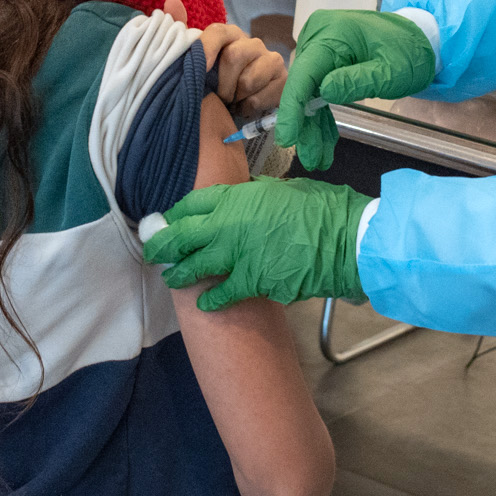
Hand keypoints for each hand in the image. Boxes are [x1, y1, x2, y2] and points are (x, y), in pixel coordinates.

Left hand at [144, 179, 368, 310]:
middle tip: (152, 251)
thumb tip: (246, 194)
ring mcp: (236, 255)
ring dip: (179, 274)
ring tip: (170, 278)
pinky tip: (202, 305)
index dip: (177, 213)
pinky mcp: (251, 282)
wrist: (343, 240)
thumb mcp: (283, 190)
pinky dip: (210, 300)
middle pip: (182, 234)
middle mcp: (228, 224)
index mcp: (237, 197)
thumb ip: (257, 194)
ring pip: (194, 266)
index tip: (170, 220)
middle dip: (163, 244)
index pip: (193, 203)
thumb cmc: (320, 208)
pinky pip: (221, 293)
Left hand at [200, 22, 285, 114]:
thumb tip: (190, 54)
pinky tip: (244, 106)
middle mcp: (253, 43)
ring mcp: (271, 59)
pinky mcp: (283, 78)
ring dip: (234, 98)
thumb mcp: (205, 71)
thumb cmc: (221, 84)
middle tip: (219, 97)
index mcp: (231, 36)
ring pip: (247, 81)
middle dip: (222, 84)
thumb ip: (196, 60)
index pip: (218, 32)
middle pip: (234, 56)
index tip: (202, 69)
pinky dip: (246, 109)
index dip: (208, 48)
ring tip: (232, 101)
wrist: (245, 104)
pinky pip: (257, 99)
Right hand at [277, 9, 437, 170]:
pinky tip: (324, 141)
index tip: (288, 138)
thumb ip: (358, 81)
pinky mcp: (326, 59)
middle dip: (306, 125)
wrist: (421, 38)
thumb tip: (323, 92)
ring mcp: (320, 47)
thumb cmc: (410, 52)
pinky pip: (318, 89)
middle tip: (312, 159)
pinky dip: (322, 115)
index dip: (293, 108)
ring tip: (318, 159)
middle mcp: (318, 36)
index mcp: (332, 33)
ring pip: (308, 92)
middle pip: (303, 85)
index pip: (304, 73)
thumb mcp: (391, 71)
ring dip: (313, 125)